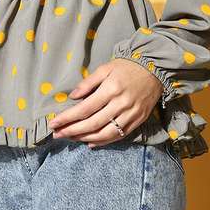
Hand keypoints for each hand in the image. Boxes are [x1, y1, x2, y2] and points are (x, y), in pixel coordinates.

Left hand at [48, 58, 164, 146]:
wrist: (155, 70)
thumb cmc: (127, 67)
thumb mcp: (105, 68)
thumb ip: (88, 83)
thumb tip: (72, 96)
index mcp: (110, 89)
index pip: (84, 108)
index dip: (67, 118)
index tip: (54, 123)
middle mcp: (120, 104)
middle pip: (92, 123)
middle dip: (72, 131)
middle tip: (57, 135)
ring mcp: (130, 115)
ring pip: (105, 133)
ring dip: (85, 138)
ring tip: (71, 138)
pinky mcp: (137, 121)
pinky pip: (118, 136)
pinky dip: (103, 142)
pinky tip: (90, 142)